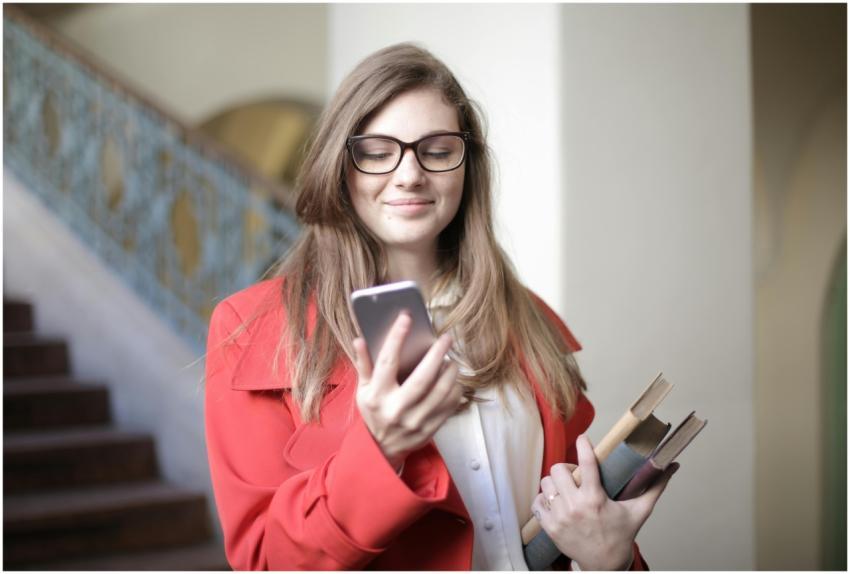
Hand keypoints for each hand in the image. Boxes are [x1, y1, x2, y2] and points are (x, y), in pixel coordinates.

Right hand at [353, 312, 464, 469]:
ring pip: (441, 391)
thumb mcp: (363, 390)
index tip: (406, 318)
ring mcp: (416, 421)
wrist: (382, 449)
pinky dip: (454, 389)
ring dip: (450, 371)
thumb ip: (363, 365)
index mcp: (378, 396)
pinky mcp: (431, 429)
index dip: (396, 337)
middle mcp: (397, 409)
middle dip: (436, 354)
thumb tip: (360, 339)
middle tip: (445, 338)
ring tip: (450, 359)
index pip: (387, 362)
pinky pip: (449, 405)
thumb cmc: (374, 413)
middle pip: (422, 378)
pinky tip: (452, 379)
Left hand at [531, 435, 677, 570]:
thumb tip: (672, 466)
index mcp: (595, 499)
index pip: (586, 463)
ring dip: (555, 484)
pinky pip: (536, 502)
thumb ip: (655, 487)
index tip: (583, 438)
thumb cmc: (621, 536)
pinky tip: (555, 502)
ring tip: (566, 490)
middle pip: (558, 469)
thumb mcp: (639, 511)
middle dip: (567, 469)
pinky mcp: (549, 527)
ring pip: (545, 483)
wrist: (605, 565)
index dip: (584, 446)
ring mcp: (560, 517)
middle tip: (576, 476)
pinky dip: (543, 500)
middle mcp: (575, 506)